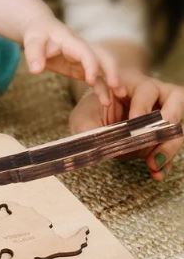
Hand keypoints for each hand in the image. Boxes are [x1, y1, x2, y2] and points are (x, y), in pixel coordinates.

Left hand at [22, 14, 122, 104]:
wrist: (41, 30)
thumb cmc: (37, 34)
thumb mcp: (32, 42)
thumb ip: (34, 54)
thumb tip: (35, 70)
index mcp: (72, 41)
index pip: (86, 52)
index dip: (90, 65)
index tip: (91, 80)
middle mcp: (83, 49)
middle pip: (104, 57)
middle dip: (112, 70)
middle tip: (116, 87)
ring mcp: (84, 59)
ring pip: (103, 69)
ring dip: (111, 82)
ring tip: (119, 96)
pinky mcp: (82, 68)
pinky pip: (96, 78)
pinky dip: (102, 88)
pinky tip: (106, 101)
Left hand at [69, 70, 183, 180]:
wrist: (98, 117)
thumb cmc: (91, 111)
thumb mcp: (84, 116)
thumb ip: (89, 127)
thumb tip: (99, 144)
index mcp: (134, 84)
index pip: (146, 90)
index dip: (142, 107)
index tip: (132, 123)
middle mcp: (156, 95)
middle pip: (175, 103)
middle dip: (165, 126)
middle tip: (151, 140)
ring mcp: (165, 113)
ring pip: (177, 126)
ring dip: (168, 147)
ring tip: (153, 164)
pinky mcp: (166, 133)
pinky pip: (172, 145)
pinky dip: (167, 161)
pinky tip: (156, 173)